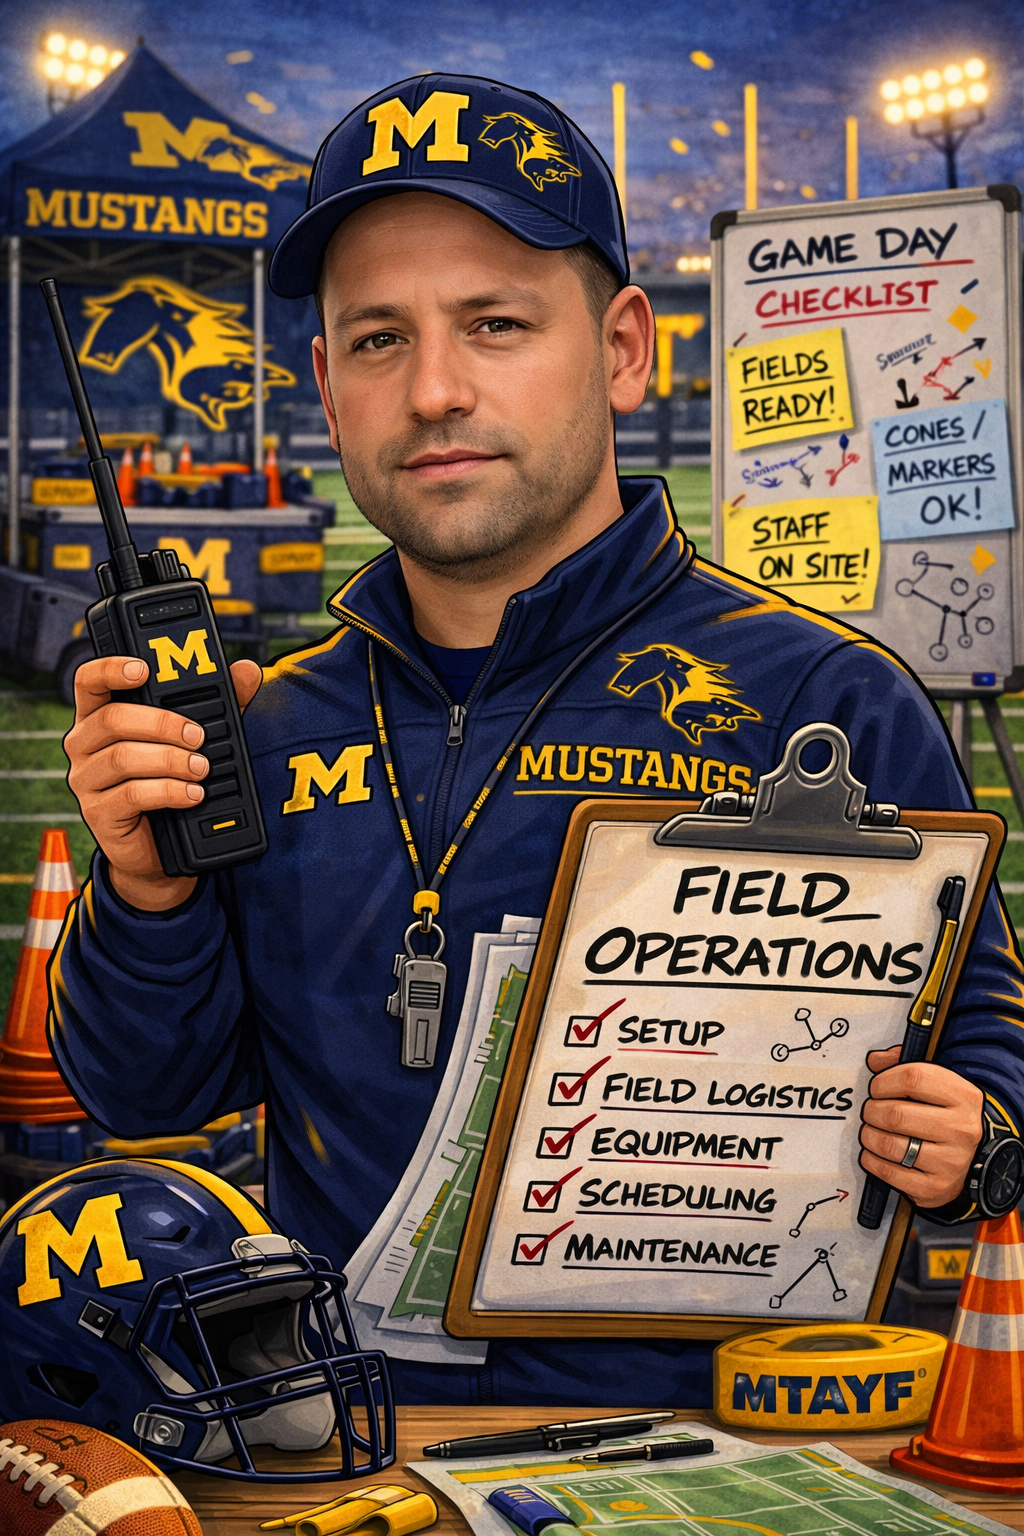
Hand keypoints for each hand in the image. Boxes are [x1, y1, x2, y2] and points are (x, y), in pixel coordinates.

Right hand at [64, 655, 261, 910]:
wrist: (162, 849)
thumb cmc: (173, 782)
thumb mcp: (198, 739)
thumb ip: (221, 703)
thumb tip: (247, 671)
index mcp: (99, 716)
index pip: (89, 681)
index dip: (110, 669)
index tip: (143, 669)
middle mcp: (85, 744)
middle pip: (112, 718)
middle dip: (162, 723)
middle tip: (198, 737)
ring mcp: (86, 780)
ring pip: (122, 757)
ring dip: (169, 760)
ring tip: (200, 768)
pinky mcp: (97, 813)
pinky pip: (130, 795)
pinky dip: (168, 791)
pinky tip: (192, 794)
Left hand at [859, 1046, 983, 1207]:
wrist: (971, 1158)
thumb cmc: (944, 1115)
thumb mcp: (937, 1084)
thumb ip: (904, 1064)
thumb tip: (874, 1061)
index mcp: (963, 1096)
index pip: (913, 1078)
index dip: (884, 1081)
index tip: (876, 1087)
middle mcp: (961, 1129)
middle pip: (896, 1114)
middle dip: (872, 1110)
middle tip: (869, 1111)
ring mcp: (951, 1161)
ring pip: (890, 1145)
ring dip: (869, 1136)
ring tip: (869, 1131)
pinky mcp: (936, 1187)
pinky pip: (890, 1173)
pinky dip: (872, 1161)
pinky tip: (871, 1153)